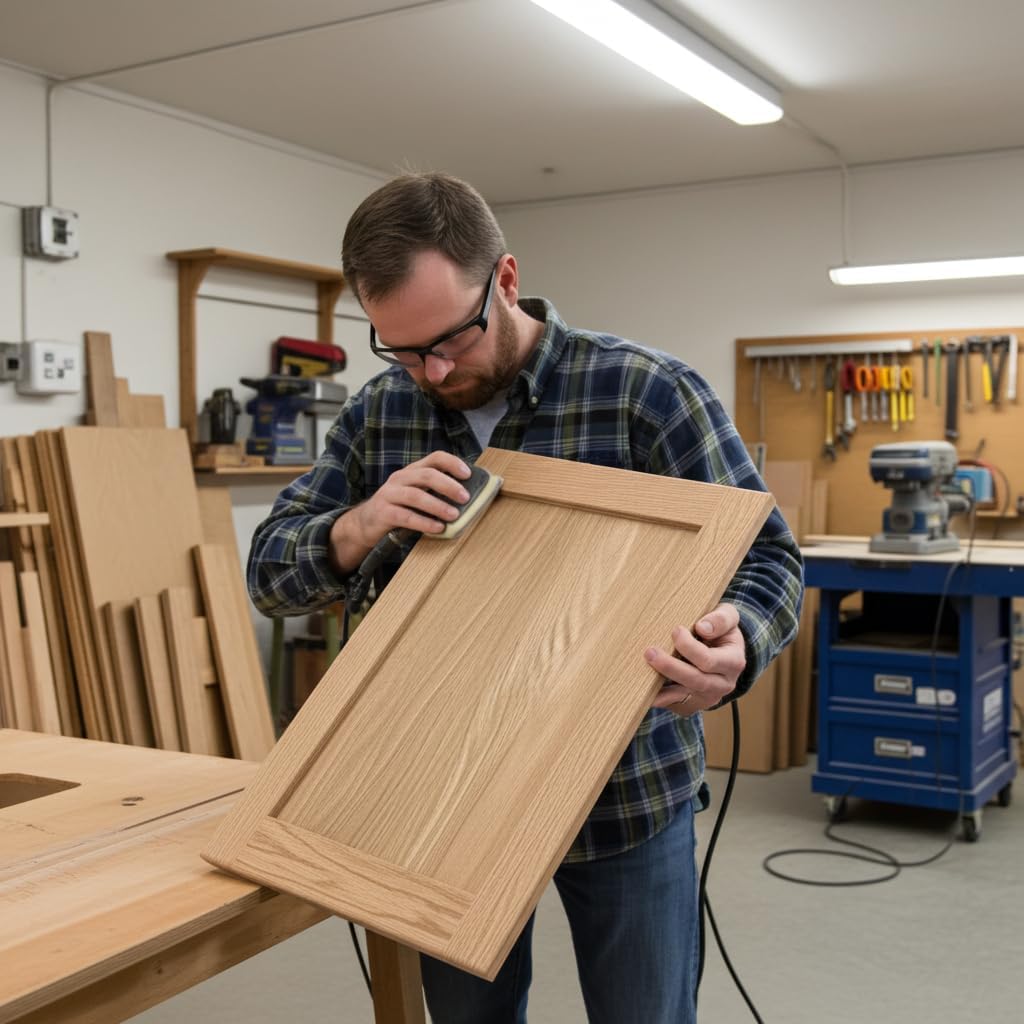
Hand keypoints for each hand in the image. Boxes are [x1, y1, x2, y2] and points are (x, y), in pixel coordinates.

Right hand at [329, 452, 470, 573]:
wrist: (366, 524)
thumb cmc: (399, 509)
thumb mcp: (416, 495)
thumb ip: (435, 493)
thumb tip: (468, 497)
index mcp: (412, 471)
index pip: (434, 458)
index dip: (452, 463)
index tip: (468, 474)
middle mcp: (400, 478)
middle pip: (426, 475)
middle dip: (448, 485)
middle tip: (465, 498)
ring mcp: (389, 494)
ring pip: (415, 495)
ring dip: (438, 505)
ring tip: (454, 515)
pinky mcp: (382, 512)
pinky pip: (405, 516)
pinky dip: (423, 522)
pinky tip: (437, 528)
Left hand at [645, 603, 745, 715]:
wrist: (722, 651)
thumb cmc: (720, 630)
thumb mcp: (728, 616)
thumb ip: (720, 619)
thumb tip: (703, 628)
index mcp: (733, 662)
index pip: (709, 660)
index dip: (689, 647)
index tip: (676, 630)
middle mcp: (723, 684)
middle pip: (695, 680)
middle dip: (670, 667)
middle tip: (649, 652)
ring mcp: (707, 698)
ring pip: (682, 695)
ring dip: (660, 684)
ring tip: (641, 672)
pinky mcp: (692, 705)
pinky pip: (673, 704)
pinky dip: (658, 696)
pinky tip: (643, 687)